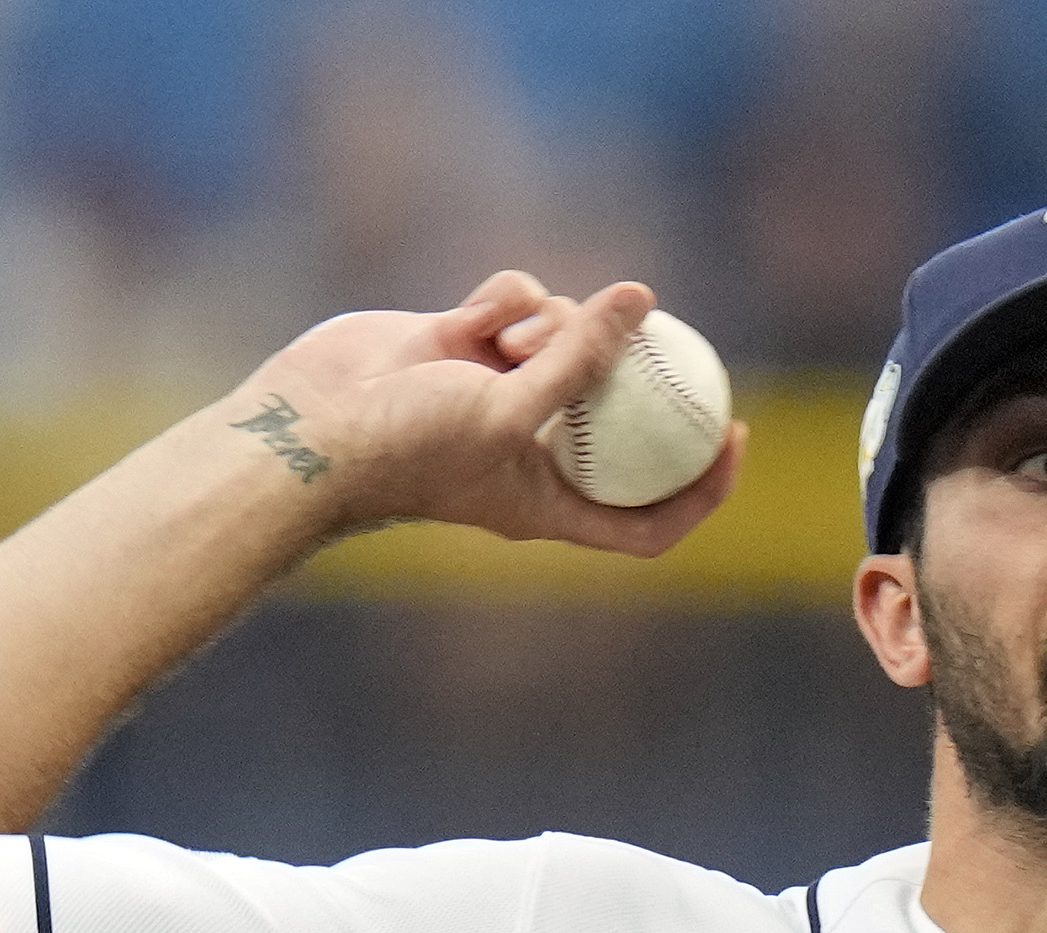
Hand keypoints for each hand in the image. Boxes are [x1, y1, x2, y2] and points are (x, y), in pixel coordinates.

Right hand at [234, 273, 746, 554]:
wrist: (312, 423)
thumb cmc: (407, 446)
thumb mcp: (509, 408)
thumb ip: (581, 357)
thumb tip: (643, 298)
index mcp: (552, 503)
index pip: (650, 521)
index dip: (703, 489)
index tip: (735, 436)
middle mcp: (532, 452)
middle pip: (618, 416)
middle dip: (634, 372)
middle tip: (662, 333)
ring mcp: (498, 395)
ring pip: (567, 342)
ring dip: (559, 324)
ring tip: (519, 331)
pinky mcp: (462, 345)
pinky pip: (517, 307)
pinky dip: (512, 299)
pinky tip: (485, 309)